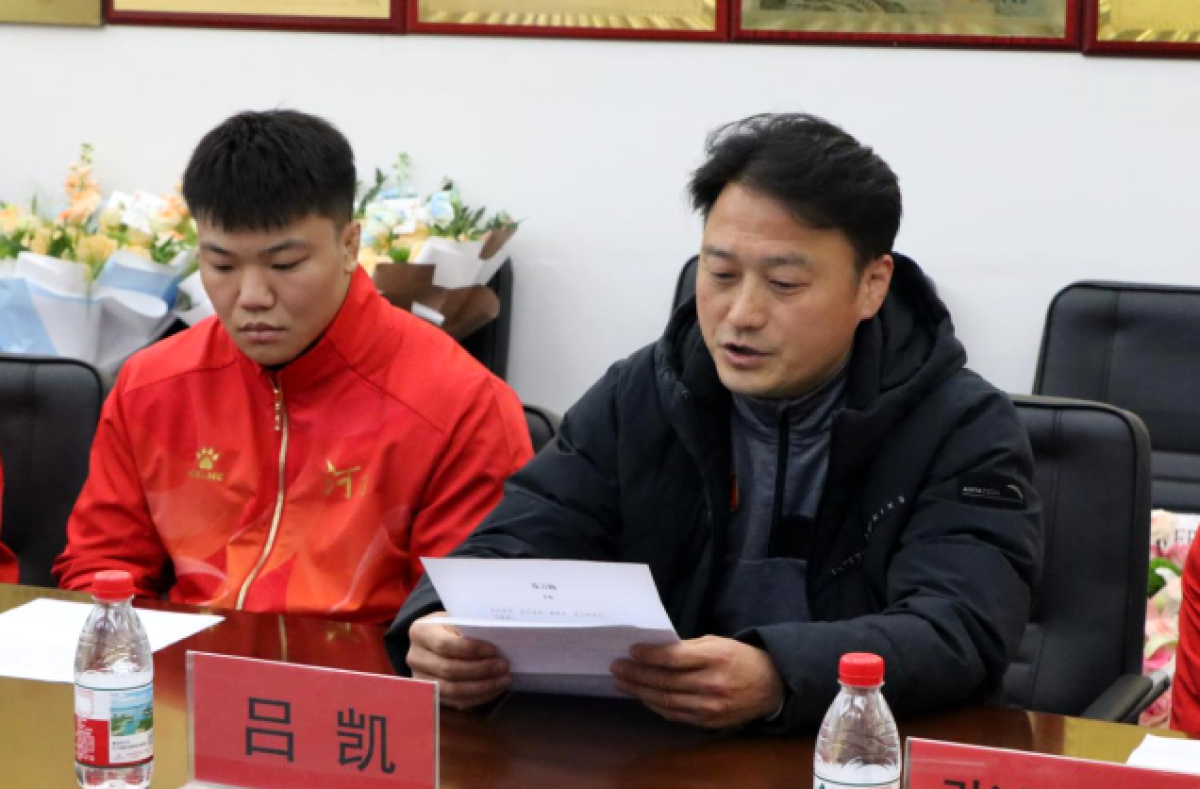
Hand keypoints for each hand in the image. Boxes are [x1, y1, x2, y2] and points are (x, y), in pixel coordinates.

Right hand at [407, 612, 510, 709]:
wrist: (431, 640)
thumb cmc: (448, 626)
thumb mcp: (454, 618)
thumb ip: (469, 627)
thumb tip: (497, 638)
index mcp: (420, 632)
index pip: (445, 645)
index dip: (471, 649)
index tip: (493, 650)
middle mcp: (415, 658)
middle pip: (449, 670)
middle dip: (481, 670)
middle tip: (503, 666)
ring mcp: (420, 680)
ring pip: (453, 690)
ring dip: (483, 687)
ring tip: (504, 679)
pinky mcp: (431, 696)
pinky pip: (456, 702)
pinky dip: (479, 697)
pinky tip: (495, 689)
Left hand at [610, 636, 784, 728]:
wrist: (772, 686)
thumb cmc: (741, 658)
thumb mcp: (719, 643)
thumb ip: (689, 647)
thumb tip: (655, 650)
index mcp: (716, 658)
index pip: (674, 658)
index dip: (649, 655)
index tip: (632, 650)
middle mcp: (713, 684)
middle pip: (665, 682)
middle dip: (637, 674)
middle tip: (617, 667)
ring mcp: (711, 707)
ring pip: (667, 701)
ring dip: (640, 692)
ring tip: (622, 682)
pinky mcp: (709, 722)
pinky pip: (675, 715)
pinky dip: (656, 705)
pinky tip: (643, 696)